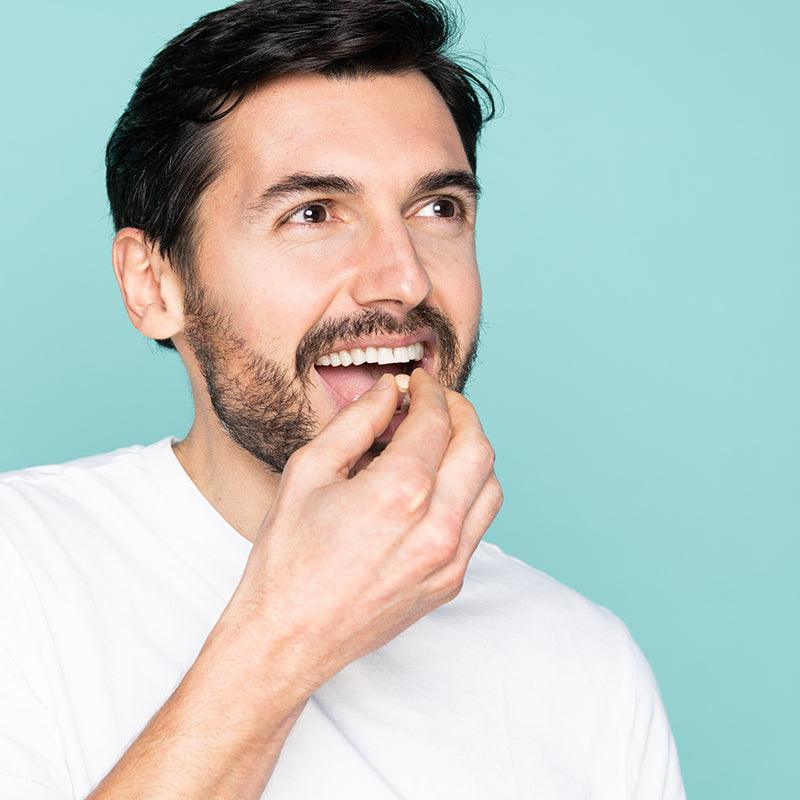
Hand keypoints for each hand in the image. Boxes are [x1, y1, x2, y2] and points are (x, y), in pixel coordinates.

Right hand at [231, 367, 503, 691]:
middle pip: (477, 447)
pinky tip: (438, 487)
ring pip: (490, 486)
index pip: (437, 421)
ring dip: (471, 453)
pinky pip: (479, 525)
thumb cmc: (288, 556)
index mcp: (399, 492)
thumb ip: (355, 422)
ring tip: (441, 442)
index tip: (418, 382)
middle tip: (437, 402)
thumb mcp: (308, 472)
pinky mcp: (450, 583)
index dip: (430, 391)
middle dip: (461, 413)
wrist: (288, 636)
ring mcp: (449, 560)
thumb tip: (388, 391)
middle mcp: (436, 526)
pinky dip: (469, 492)